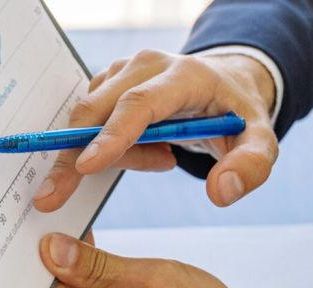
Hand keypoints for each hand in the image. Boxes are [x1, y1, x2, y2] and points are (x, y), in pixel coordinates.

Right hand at [33, 50, 278, 211]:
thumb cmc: (237, 116)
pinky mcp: (109, 83)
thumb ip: (251, 167)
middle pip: (97, 110)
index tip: (84, 166)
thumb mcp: (260, 142)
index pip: (139, 104)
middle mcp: (146, 65)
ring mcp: (122, 71)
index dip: (110, 136)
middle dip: (71, 155)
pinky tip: (150, 152)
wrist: (224, 87)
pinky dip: (109, 148)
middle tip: (52, 197)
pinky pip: (91, 122)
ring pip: (91, 119)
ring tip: (162, 159)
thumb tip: (220, 192)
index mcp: (184, 75)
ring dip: (112, 154)